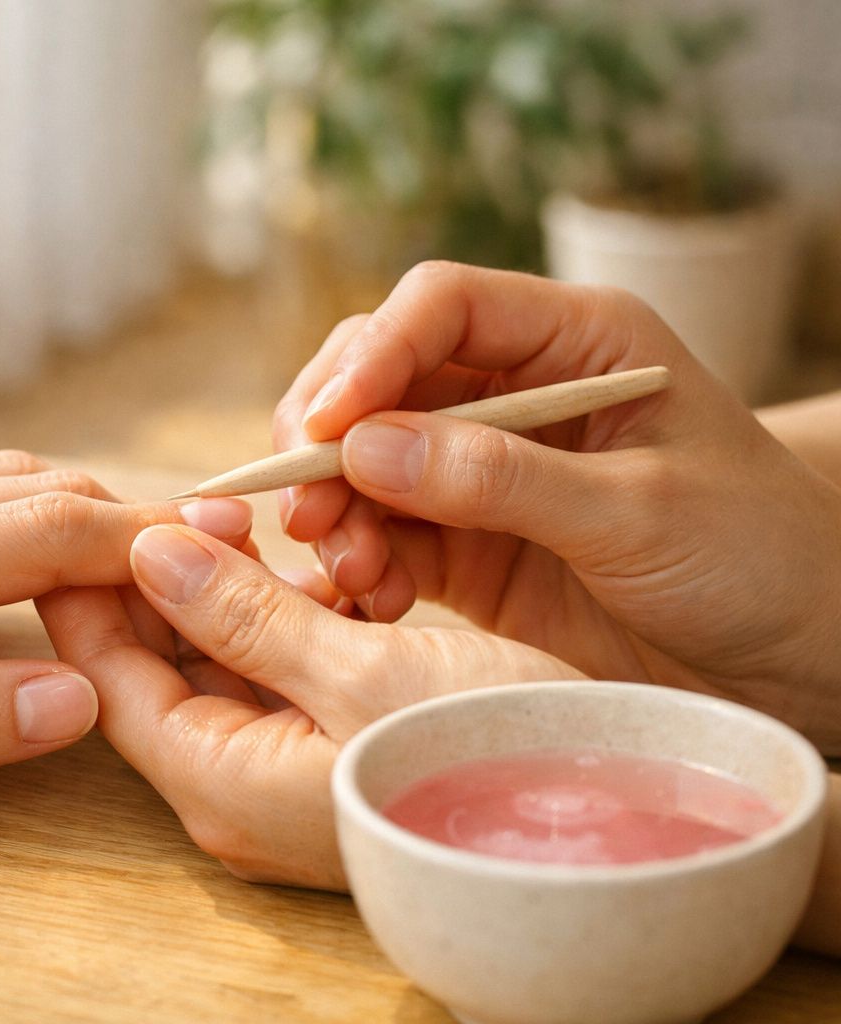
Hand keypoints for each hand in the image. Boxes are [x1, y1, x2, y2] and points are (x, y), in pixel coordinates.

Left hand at [0, 450, 254, 825]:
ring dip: (74, 513)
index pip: (46, 527)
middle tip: (201, 577)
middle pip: (34, 486)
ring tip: (137, 571)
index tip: (221, 568)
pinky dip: (16, 515)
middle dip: (127, 522)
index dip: (144, 544)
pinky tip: (33, 560)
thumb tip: (81, 698)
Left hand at [37, 524, 577, 886]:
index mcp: (220, 781)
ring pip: (225, 666)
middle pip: (160, 668)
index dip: (93, 587)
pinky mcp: (337, 759)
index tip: (96, 510)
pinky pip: (283, 679)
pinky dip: (292, 620)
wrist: (619, 818)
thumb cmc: (490, 749)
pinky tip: (328, 573)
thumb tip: (149, 553)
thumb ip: (242, 612)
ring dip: (242, 593)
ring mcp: (287, 780)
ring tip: (271, 524)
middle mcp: (239, 791)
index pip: (109, 675)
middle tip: (211, 502)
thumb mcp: (359, 670)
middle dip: (175, 580)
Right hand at [275, 262, 840, 749]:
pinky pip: (384, 534)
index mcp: (576, 342)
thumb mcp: (639, 513)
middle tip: (303, 508)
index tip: (330, 426)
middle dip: (330, 436)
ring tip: (349, 572)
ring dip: (336, 509)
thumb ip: (502, 479)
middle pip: (381, 376)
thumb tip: (366, 448)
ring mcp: (484, 469)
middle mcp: (516, 392)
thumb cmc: (756, 558)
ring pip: (366, 459)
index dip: (374, 353)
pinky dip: (361, 562)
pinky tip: (373, 600)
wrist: (797, 659)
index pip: (445, 306)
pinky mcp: (467, 544)